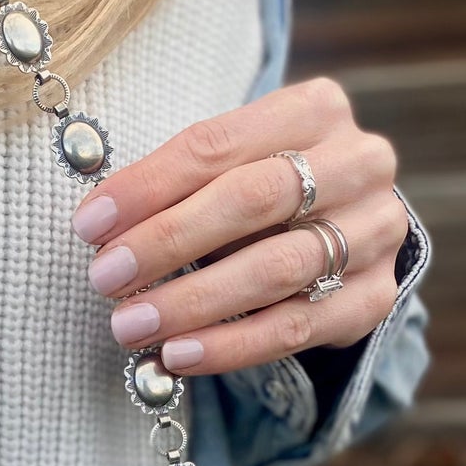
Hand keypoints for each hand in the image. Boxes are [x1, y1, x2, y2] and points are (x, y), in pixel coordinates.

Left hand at [73, 76, 407, 372]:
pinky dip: (231, 345)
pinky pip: (295, 327)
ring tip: (131, 326)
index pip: (217, 144)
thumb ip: (175, 184)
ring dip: (193, 302)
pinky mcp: (375, 296)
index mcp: (315, 109)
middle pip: (253, 199)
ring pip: (276, 269)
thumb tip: (98, 226)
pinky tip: (178, 355)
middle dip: (168, 241)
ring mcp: (375, 231)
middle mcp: (359, 163)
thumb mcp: (224, 169)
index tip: (89, 225)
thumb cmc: (262, 193)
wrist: (345, 230)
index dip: (148, 186)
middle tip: (105, 278)